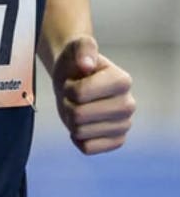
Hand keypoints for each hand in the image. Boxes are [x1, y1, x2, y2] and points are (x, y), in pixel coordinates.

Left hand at [52, 36, 134, 154]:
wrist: (75, 77)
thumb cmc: (76, 63)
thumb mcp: (76, 48)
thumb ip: (83, 48)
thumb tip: (87, 64)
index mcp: (122, 81)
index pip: (79, 94)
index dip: (68, 88)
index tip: (74, 81)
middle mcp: (129, 104)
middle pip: (78, 115)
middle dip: (67, 105)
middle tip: (73, 96)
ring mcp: (124, 124)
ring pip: (80, 132)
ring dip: (71, 120)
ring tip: (79, 107)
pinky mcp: (117, 140)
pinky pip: (87, 148)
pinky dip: (77, 138)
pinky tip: (82, 124)